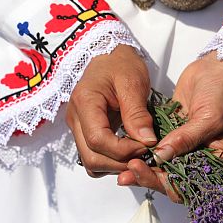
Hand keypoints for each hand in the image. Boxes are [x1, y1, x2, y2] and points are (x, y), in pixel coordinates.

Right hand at [66, 45, 157, 177]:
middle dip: (120, 163)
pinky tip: (129, 152)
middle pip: (91, 157)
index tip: (146, 146)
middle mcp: (75, 118)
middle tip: (145, 155)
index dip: (123, 150)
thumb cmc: (121, 64)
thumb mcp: (133, 83)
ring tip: (138, 155)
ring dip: (115, 166)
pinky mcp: (85, 132)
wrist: (109, 57)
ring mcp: (78, 127)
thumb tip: (147, 142)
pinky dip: (111, 162)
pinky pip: (94, 157)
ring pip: (91, 162)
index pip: (98, 140)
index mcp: (85, 103)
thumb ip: (138, 114)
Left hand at [118, 52, 222, 200]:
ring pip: (162, 164)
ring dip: (143, 165)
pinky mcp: (174, 131)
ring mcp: (186, 145)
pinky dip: (143, 149)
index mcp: (218, 161)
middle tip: (127, 172)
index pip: (190, 184)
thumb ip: (185, 139)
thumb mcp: (209, 118)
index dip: (167, 183)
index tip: (146, 172)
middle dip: (150, 176)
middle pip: (173, 178)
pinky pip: (157, 146)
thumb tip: (159, 157)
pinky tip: (128, 148)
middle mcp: (202, 157)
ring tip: (123, 165)